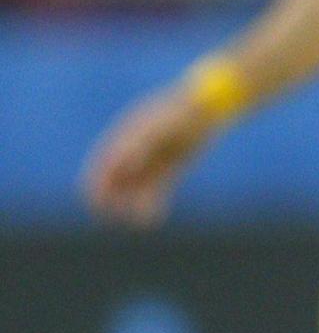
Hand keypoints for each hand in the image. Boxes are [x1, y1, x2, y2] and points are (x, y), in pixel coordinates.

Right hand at [82, 86, 215, 225]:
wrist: (207, 109)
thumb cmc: (179, 114)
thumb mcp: (158, 128)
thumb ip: (138, 146)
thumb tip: (121, 167)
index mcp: (123, 137)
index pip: (101, 165)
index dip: (96, 184)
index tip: (96, 203)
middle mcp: (134, 149)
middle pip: (114, 180)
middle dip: (112, 199)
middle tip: (113, 218)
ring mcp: (152, 159)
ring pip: (136, 187)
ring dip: (134, 205)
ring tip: (141, 223)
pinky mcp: (169, 168)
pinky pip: (156, 189)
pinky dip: (153, 203)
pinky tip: (153, 219)